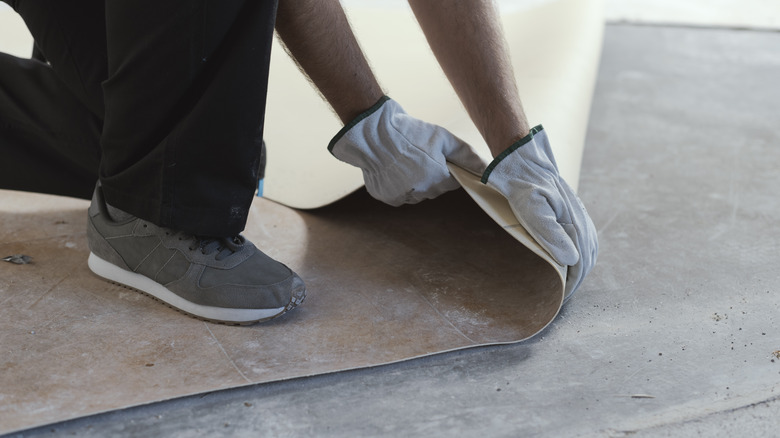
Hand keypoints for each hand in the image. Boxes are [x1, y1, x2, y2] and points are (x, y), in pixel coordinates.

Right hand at [328, 96, 485, 205]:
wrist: (374, 133)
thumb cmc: (410, 133)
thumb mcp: (442, 138)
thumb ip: (466, 155)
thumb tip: (486, 167)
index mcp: (438, 179)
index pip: (453, 182)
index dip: (448, 169)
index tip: (439, 158)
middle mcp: (421, 192)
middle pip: (435, 189)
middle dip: (432, 176)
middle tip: (420, 156)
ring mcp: (402, 196)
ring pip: (416, 194)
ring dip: (415, 182)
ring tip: (405, 162)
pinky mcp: (386, 197)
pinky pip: (398, 196)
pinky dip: (398, 186)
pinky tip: (394, 169)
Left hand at [482, 126, 597, 295]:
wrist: (523, 160)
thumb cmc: (522, 186)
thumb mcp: (531, 210)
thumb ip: (550, 234)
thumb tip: (572, 260)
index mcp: (573, 225)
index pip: (579, 265)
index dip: (570, 286)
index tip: (558, 301)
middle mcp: (581, 222)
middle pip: (586, 260)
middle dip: (576, 282)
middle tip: (559, 298)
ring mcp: (579, 215)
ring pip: (589, 250)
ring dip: (580, 270)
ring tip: (566, 285)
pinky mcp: (573, 211)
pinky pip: (586, 239)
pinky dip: (582, 255)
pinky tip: (571, 261)